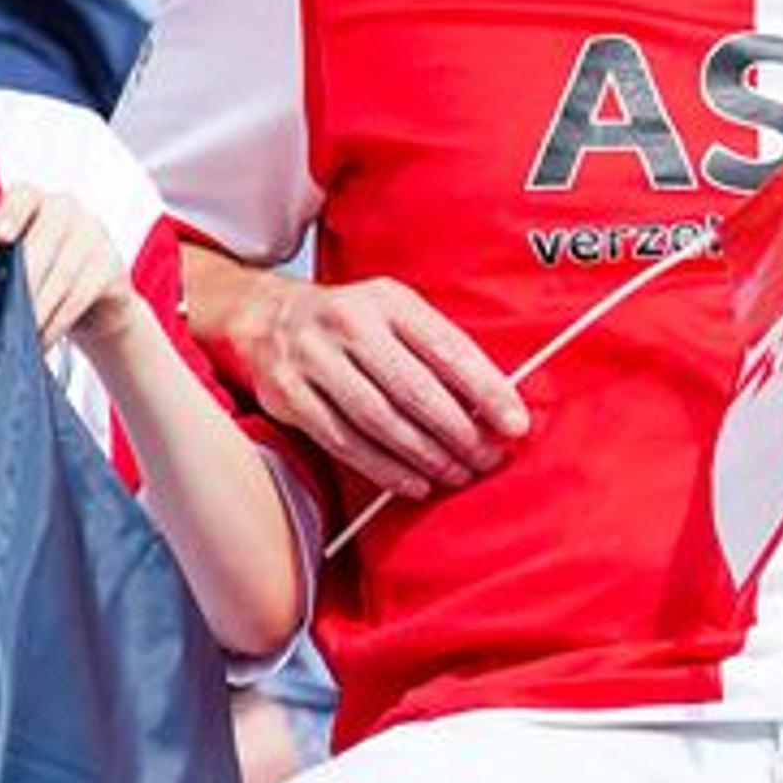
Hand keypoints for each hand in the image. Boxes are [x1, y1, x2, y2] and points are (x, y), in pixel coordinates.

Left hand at [0, 183, 127, 350]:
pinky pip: (80, 296)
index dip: (11, 214)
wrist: (94, 303)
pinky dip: (57, 321)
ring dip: (37, 310)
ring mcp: (93, 234)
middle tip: (1, 315)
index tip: (0, 238)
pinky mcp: (112, 266)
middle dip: (20, 283)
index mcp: (35, 201)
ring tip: (19, 335)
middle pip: (42, 243)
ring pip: (62, 274)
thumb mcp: (19, 259)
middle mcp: (66, 210)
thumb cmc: (43, 275)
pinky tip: (43, 338)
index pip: (23, 196)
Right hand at [240, 270, 527, 496]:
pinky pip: (344, 442)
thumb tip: (493, 403)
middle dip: (459, 432)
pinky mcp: (289, 395)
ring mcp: (312, 359)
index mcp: (386, 299)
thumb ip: (438, 349)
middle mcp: (347, 323)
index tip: (513, 423)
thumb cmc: (351, 322)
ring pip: (380, 421)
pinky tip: (414, 482)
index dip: (486, 390)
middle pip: (414, 389)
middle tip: (487, 458)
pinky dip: (384, 469)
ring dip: (426, 456)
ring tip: (457, 474)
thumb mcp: (395, 313)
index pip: (447, 348)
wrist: (268, 317)